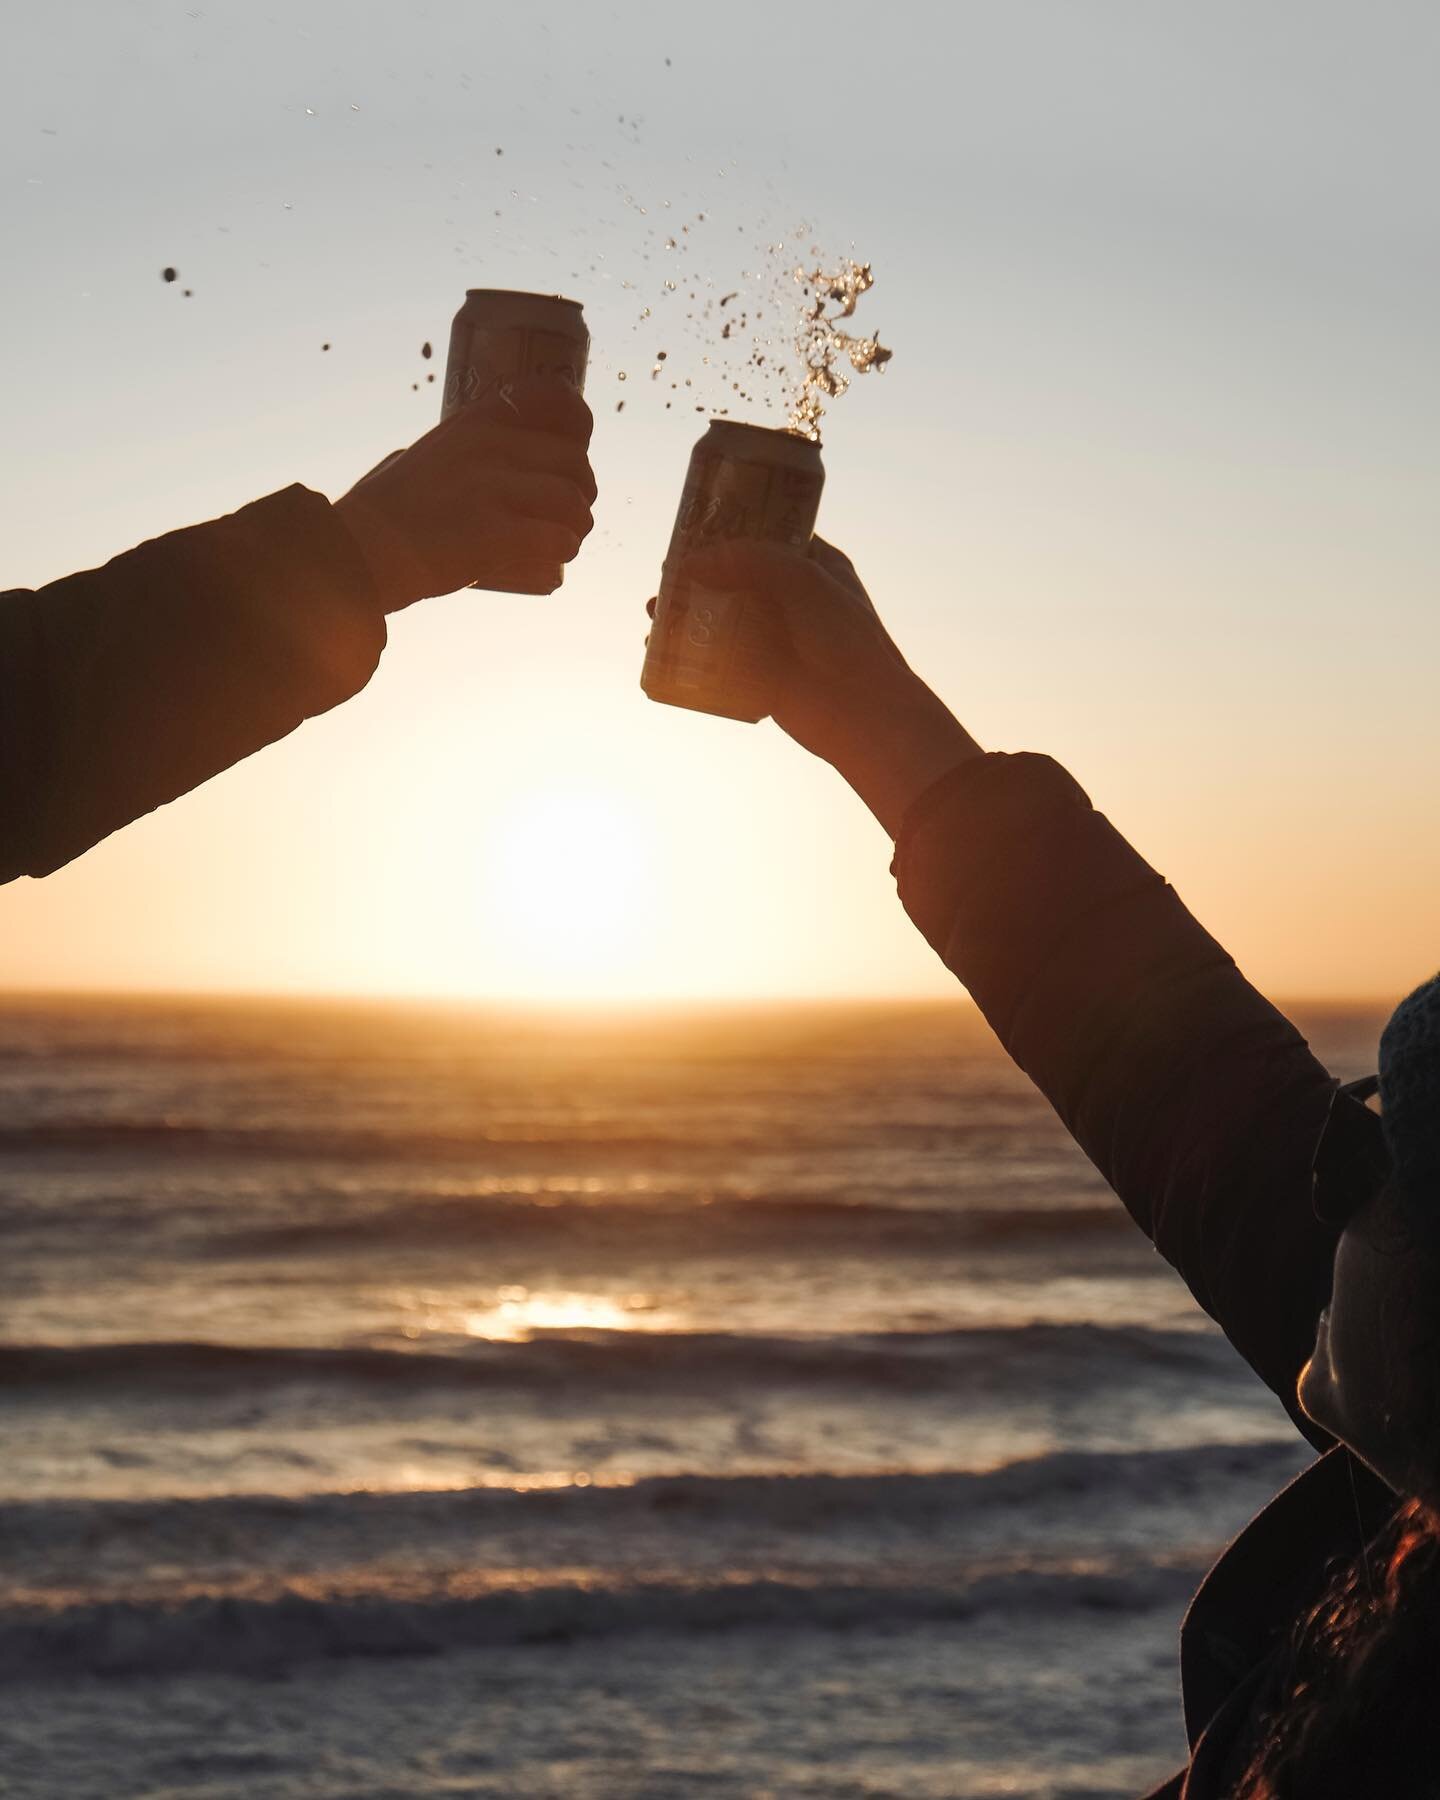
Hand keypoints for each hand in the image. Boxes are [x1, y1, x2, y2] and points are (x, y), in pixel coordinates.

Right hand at [335, 377, 595, 609]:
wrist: (363, 551)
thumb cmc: (387, 512)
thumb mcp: (423, 454)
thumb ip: (457, 450)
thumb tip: (475, 460)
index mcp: (475, 421)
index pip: (553, 400)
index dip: (578, 425)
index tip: (576, 448)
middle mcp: (489, 446)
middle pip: (573, 461)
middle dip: (581, 491)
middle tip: (569, 514)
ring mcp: (493, 488)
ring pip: (573, 501)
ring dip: (576, 525)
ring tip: (565, 540)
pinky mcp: (496, 533)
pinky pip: (559, 538)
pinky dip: (563, 550)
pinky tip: (554, 559)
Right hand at [665, 537, 981, 835]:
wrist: (862, 714)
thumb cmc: (844, 639)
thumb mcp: (802, 579)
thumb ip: (748, 559)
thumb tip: (690, 561)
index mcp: (817, 566)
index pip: (769, 535)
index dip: (732, 528)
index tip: (693, 525)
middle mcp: (795, 599)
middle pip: (736, 576)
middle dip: (698, 573)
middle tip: (666, 572)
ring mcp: (777, 638)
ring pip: (722, 617)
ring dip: (687, 613)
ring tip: (655, 610)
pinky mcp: (762, 676)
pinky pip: (718, 660)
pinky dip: (690, 653)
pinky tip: (662, 647)